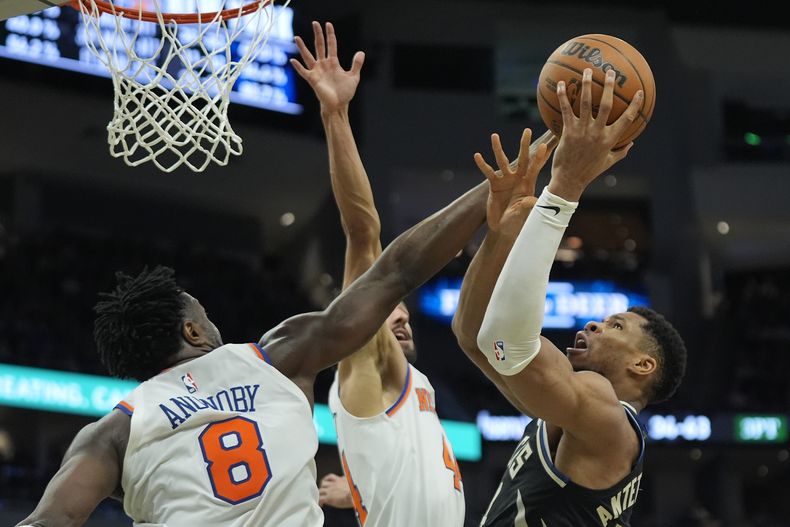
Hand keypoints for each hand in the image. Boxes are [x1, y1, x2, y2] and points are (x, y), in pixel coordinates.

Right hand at [291, 21, 364, 112]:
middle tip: (314, 23)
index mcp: (333, 63)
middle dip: (318, 34)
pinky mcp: (313, 80)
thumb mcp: (353, 77)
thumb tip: (361, 52)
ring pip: (308, 56)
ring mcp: (317, 71)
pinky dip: (298, 67)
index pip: (331, 45)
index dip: (330, 35)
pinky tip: (292, 60)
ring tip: (296, 37)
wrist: (338, 106)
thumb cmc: (345, 93)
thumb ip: (356, 65)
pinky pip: (304, 71)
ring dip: (302, 47)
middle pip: (319, 46)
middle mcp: (323, 65)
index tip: (328, 24)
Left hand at [318, 473, 352, 508]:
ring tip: (320, 497)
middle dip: (322, 486)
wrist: (353, 496)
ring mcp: (329, 491)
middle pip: (323, 483)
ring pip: (320, 490)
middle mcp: (333, 484)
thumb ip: (346, 479)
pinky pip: (320, 499)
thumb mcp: (350, 481)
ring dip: (319, 494)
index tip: (326, 481)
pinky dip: (319, 502)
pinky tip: (321, 504)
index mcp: (338, 480)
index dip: (327, 479)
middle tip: (322, 490)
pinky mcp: (328, 498)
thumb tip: (346, 478)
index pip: (330, 477)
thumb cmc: (354, 491)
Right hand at [474, 129, 555, 236]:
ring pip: (502, 161)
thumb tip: (533, 201)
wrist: (503, 228)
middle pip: (522, 159)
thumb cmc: (517, 222)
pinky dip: (482, 164)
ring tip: (494, 135)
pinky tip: (477, 155)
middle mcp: (518, 179)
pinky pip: (488, 173)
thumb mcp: (522, 215)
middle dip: (524, 145)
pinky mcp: (494, 185)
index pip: (535, 168)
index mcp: (528, 184)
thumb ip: (527, 206)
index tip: (543, 146)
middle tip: (527, 130)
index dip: (538, 158)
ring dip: (498, 148)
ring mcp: (506, 180)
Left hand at [549, 67, 643, 200]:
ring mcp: (582, 131)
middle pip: (607, 105)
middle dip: (609, 87)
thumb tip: (632, 143)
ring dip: (587, 85)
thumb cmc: (589, 172)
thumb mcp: (608, 162)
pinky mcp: (568, 131)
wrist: (569, 180)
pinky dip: (564, 96)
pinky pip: (566, 110)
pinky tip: (563, 84)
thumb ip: (620, 152)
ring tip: (588, 71)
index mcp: (610, 140)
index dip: (634, 105)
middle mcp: (597, 133)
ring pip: (586, 103)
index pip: (627, 119)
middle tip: (610, 72)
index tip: (639, 92)